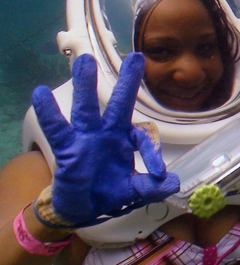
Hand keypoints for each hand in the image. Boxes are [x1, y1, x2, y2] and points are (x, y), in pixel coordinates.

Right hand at [31, 53, 179, 226]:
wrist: (81, 208)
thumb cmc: (109, 192)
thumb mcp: (134, 192)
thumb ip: (152, 187)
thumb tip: (174, 183)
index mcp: (126, 141)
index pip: (143, 139)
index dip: (152, 154)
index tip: (159, 173)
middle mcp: (107, 133)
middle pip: (120, 104)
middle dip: (128, 82)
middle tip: (136, 57)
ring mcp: (86, 137)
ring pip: (87, 108)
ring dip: (86, 85)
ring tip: (84, 61)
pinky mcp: (66, 147)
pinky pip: (58, 128)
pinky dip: (49, 112)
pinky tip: (40, 92)